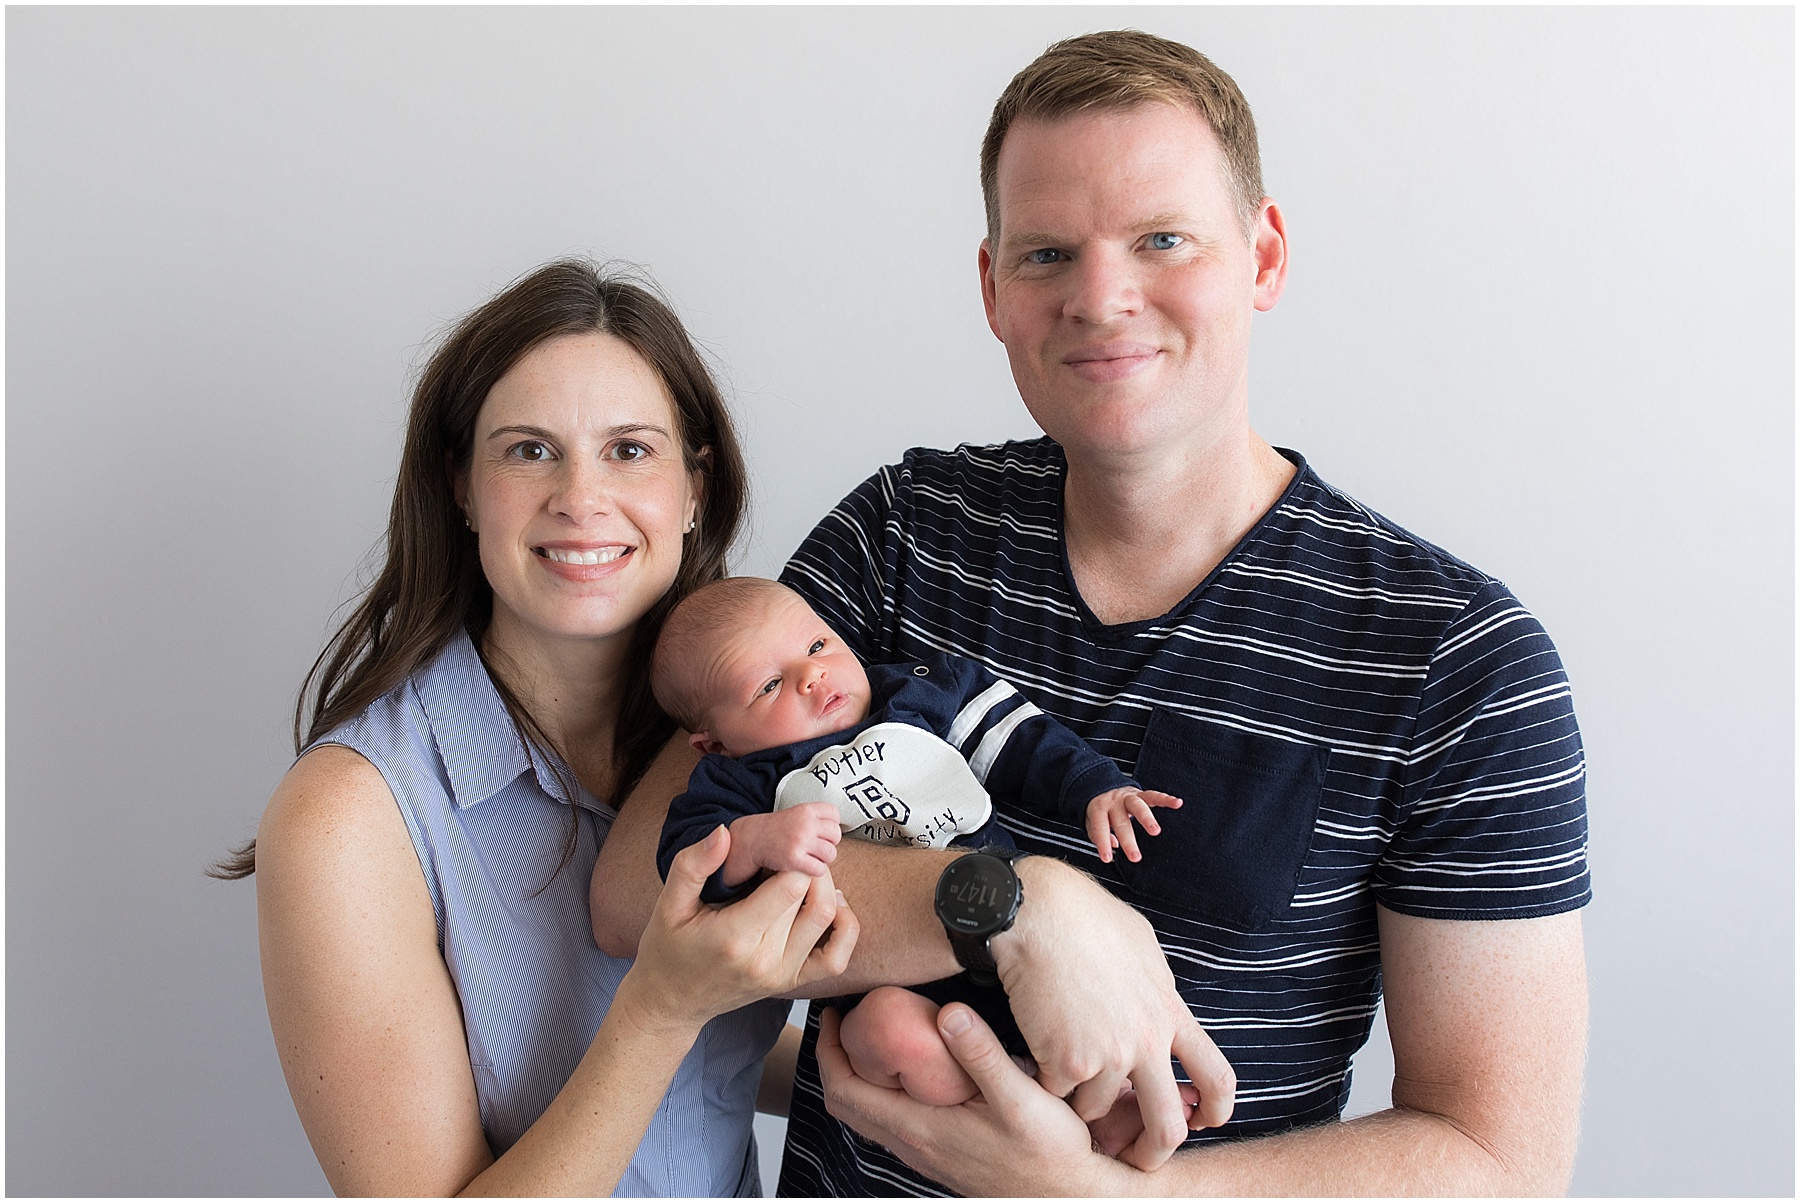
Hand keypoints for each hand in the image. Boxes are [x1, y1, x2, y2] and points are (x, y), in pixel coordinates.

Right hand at [621, 826, 857, 1033]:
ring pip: (829, 919)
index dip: (791, 855)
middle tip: (788, 853)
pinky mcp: (793, 984)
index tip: (774, 846)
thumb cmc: (667, 949)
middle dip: (807, 866)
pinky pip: (837, 957)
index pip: (790, 884)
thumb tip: (725, 832)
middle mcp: (766, 960)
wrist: (671, 1002)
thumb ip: (693, 865)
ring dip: (826, 887)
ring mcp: (784, 975)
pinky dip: (844, 926)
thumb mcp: (668, 904)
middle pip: (813, 897)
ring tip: (803, 874)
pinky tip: (830, 905)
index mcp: (735, 936)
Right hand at [722, 804, 842, 886]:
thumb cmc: (775, 830)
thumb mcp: (796, 814)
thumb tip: (839, 833)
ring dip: (823, 860)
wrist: (749, 840)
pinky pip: (819, 869)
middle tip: (815, 849)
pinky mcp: (794, 859)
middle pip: (835, 835)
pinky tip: (804, 868)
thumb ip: (816, 819)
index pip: (835, 815)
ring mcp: (800, 840)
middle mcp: (804, 823)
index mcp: (806, 809)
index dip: (830, 826)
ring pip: (830, 853)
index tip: (820, 833)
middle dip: (828, 844)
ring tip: (810, 859)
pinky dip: (814, 872)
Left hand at [817, 1002, 1135, 1196]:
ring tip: (872, 1038)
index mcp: (920, 1127)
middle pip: (848, 1105)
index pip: (846, 1091)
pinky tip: (911, 1069)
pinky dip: (883, 1092)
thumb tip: (948, 1012)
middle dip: (835, 1061)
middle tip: (844, 1022)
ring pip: (868, 1116)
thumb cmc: (1047, 1152)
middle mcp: (914, 1144)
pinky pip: (892, 1122)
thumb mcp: (1019, 1096)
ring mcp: (925, 1153)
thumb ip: (981, 1053)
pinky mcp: (941, 1154)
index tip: (833, 1016)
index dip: (829, 1051)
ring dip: (858, 1077)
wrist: (1067, 1194)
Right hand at [993, 857, 1233, 1169]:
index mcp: (1170, 1011)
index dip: (1217, 1109)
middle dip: (1153, 1152)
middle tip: (1136, 1156)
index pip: (1216, 1075)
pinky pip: (1055, 1092)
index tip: (1204, 1121)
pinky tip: (1034, 1044)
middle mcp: (1146, 1040)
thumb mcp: (1140, 948)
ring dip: (1077, 1096)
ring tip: (1058, 1058)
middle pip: (1168, 1125)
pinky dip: (1042, 1078)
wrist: (1038, 913)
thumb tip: (1159, 1003)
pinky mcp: (1066, 1061)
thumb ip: (1155, 987)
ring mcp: (1107, 1054)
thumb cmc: (1084, 917)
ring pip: (1096, 1109)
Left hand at [1084, 787, 1181, 863]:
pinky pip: (1154, 795)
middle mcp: (1114, 802)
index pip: (1099, 826)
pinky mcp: (1141, 793)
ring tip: (1155, 831)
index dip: (1103, 843)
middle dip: (1128, 840)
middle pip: (1121, 821)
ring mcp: (1128, 797)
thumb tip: (1113, 844)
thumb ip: (1098, 833)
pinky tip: (1177, 803)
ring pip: (1138, 806)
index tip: (1107, 858)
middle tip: (1135, 857)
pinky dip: (1166, 799)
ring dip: (1147, 818)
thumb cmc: (1099, 809)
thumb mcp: (1090, 821)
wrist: (1101, 785)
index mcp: (1099, 809)